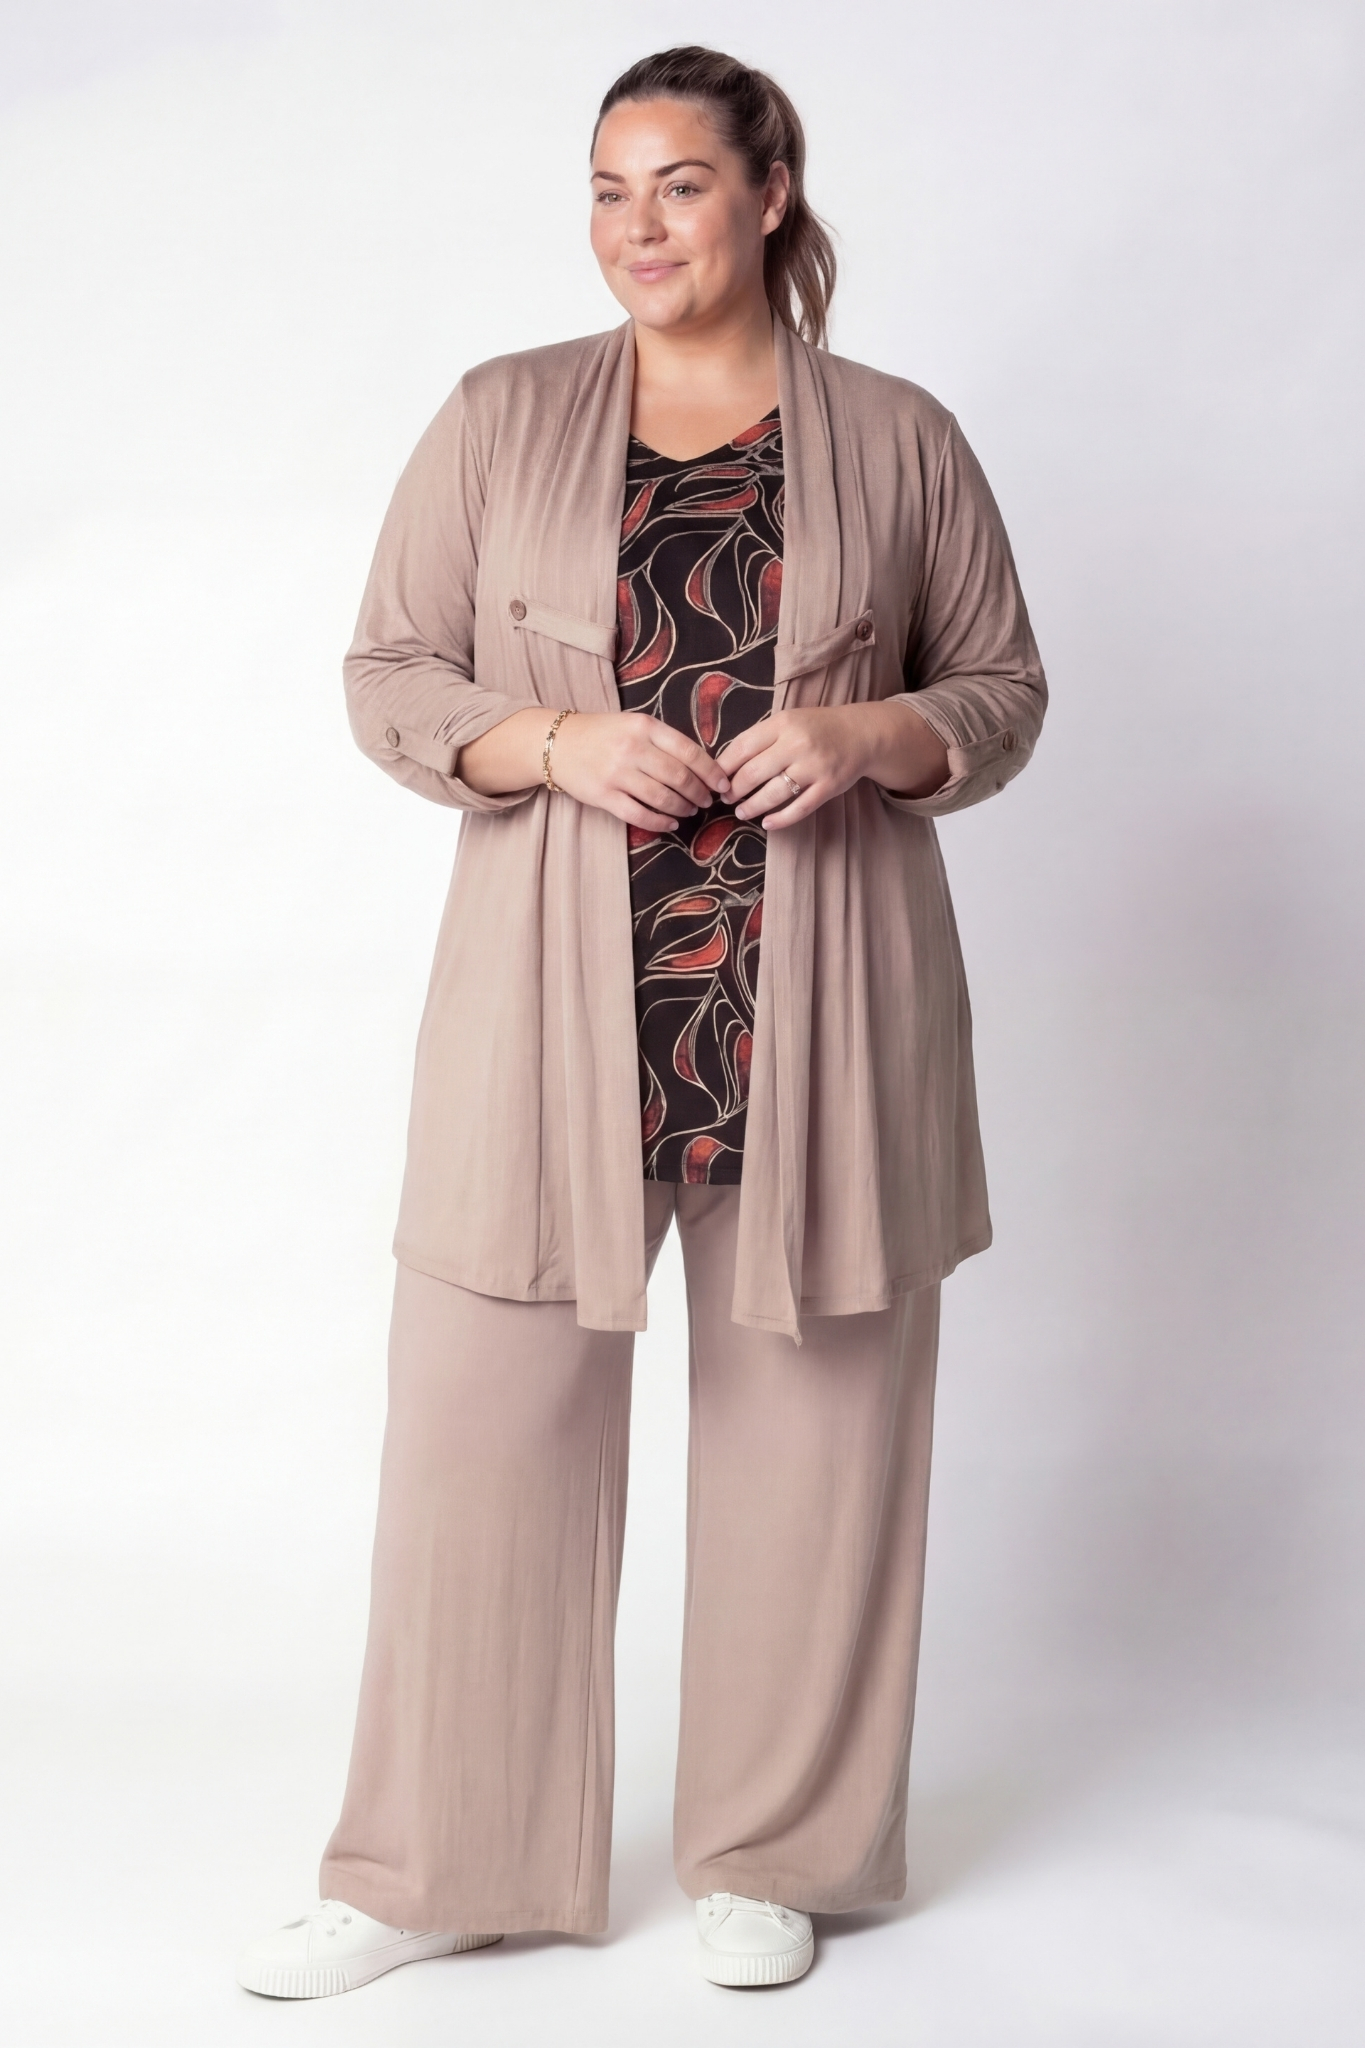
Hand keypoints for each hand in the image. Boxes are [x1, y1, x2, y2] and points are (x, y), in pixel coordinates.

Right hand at [545, 709, 732, 831]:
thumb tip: (702, 764)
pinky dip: (661, 821)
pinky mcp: (604, 795)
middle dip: (699, 793)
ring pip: (662, 797)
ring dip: (683, 808)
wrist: (558, 743)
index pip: (688, 751)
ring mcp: (616, 773)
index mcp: (644, 727)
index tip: (722, 784)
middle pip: (679, 777)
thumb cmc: (602, 734)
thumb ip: (663, 740)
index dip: (711, 771)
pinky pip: (640, 814)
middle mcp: (632, 748)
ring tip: (690, 810)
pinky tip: (671, 823)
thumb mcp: (634, 724)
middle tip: (707, 801)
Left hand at [718, 700, 949, 828]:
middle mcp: (798, 744)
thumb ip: (760, 738)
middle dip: (734, 790)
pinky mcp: (828, 787)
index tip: (716, 779)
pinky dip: (780, 819)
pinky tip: (767, 823)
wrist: (861, 734)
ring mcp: (814, 767)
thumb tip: (725, 763)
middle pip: (753, 773)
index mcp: (783, 724)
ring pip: (773, 793)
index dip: (724, 767)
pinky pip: (799, 808)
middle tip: (727, 798)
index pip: (742, 747)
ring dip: (752, 806)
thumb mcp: (788, 721)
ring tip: (741, 812)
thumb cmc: (817, 728)